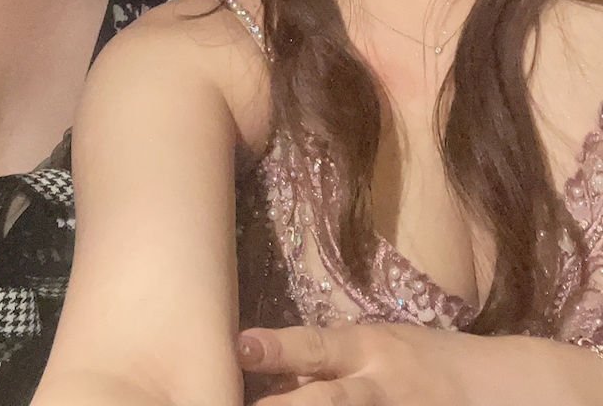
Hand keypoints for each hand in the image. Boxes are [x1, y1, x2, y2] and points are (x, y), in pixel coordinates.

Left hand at [238, 323, 464, 404]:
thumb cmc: (430, 360)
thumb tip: (279, 375)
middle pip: (328, 401)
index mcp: (370, 349)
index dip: (278, 348)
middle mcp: (380, 386)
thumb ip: (335, 358)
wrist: (503, 387)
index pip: (316, 346)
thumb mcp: (383, 344)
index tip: (241, 348)